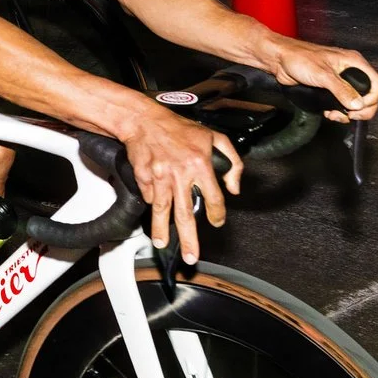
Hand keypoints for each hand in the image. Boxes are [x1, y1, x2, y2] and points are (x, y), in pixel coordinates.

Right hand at [119, 103, 237, 264]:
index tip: (216, 222)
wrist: (144, 120)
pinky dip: (151, 204)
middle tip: (191, 257)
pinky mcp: (143, 178)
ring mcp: (159, 177)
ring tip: (162, 244)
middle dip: (189, 238)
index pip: (214, 198)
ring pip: (162, 210)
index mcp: (200, 164)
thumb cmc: (178, 127)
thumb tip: (234, 187)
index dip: (217, 214)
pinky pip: (149, 196)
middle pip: (185, 213)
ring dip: (161, 230)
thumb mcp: (214, 137)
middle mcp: (180, 174)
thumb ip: (232, 161)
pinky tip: (153, 212)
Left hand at [261, 38, 377, 121]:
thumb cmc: (299, 58)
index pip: (375, 83)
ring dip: (348, 113)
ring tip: (336, 115)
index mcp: (353, 62)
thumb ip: (341, 90)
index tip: (360, 108)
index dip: (372, 99)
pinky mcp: (330, 89)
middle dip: (361, 109)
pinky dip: (338, 111)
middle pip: (368, 95)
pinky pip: (342, 104)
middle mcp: (349, 71)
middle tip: (350, 115)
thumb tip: (357, 104)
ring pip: (355, 102)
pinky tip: (329, 113)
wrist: (280, 61)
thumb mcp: (323, 75)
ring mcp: (340, 81)